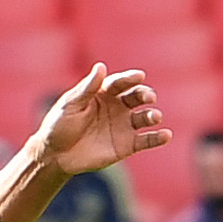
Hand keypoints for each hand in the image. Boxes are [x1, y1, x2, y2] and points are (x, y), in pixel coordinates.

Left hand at [33, 64, 168, 175]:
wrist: (56, 155)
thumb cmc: (59, 125)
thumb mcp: (70, 104)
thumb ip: (87, 88)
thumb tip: (100, 66)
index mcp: (104, 93)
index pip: (120, 82)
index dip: (130, 78)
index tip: (139, 76)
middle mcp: (118, 107)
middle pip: (137, 97)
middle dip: (145, 95)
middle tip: (149, 97)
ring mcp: (124, 125)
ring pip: (145, 117)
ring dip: (153, 115)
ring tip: (155, 117)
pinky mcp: (127, 145)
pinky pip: (146, 140)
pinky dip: (158, 138)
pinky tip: (166, 135)